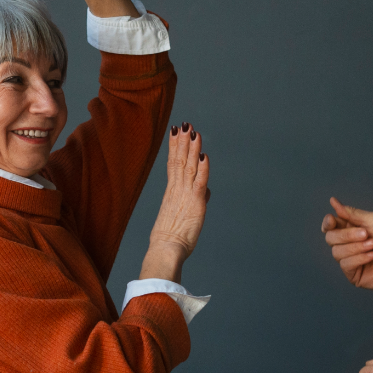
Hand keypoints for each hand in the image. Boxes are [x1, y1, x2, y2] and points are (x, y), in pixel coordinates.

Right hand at [141, 124, 210, 281]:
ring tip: (193, 131)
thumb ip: (194, 200)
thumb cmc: (171, 238)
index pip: (173, 164)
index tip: (175, 132)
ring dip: (192, 148)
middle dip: (182, 141)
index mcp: (171, 192)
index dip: (175, 147)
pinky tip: (204, 155)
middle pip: (179, 160)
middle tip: (184, 124)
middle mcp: (177, 190)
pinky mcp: (195, 203)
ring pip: (189, 166)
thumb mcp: (181, 216)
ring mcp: (185, 195)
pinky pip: (200, 182)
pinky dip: (203, 168)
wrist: (165, 249)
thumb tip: (207, 192)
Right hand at [322, 198, 372, 295]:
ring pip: (336, 252)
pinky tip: (372, 256)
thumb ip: (351, 213)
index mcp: (350, 230)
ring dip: (356, 247)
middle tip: (366, 234)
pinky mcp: (353, 274)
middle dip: (347, 235)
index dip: (328, 223)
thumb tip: (333, 202)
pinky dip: (359, 258)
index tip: (332, 219)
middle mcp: (348, 245)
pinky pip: (345, 264)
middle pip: (331, 238)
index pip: (330, 227)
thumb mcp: (372, 220)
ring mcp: (350, 260)